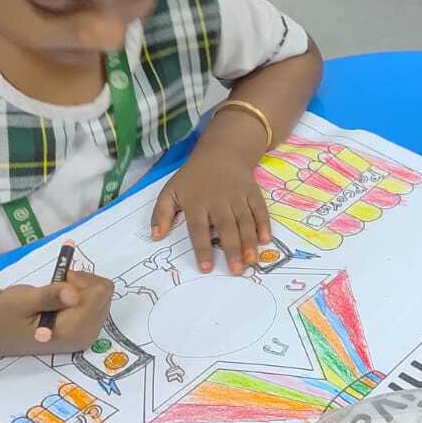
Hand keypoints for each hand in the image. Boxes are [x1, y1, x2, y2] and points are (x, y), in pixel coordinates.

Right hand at [0, 270, 114, 356]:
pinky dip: (81, 296)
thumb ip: (50, 297)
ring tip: (55, 296)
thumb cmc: (4, 315)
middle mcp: (85, 336)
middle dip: (83, 284)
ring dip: (81, 289)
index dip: (81, 279)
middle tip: (57, 287)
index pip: (100, 293)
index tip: (60, 280)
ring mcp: (85, 336)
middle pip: (104, 294)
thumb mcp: (23, 301)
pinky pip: (95, 306)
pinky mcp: (81, 332)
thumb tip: (74, 294)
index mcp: (73, 331)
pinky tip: (60, 301)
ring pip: (101, 298)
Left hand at [151, 131, 270, 274]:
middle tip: (237, 271)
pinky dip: (264, 224)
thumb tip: (155, 237)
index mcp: (196, 203)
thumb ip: (160, 214)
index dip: (202, 248)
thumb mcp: (170, 191)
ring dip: (249, 242)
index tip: (206, 268)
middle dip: (232, 250)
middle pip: (226, 227)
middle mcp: (218, 201)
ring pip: (245, 221)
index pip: (198, 229)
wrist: (221, 151)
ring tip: (252, 261)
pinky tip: (265, 240)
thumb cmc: (193, 177)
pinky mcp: (253, 192)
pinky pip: (260, 210)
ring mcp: (238, 196)